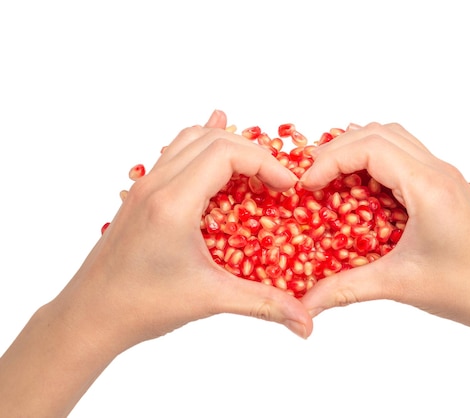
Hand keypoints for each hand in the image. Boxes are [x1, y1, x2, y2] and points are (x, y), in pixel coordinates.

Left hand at [61, 110, 311, 349]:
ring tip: (253, 165)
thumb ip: (263, 303)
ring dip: (226, 144)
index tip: (287, 186)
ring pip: (189, 139)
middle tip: (276, 179)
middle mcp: (156, 185)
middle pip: (211, 139)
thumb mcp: (209, 299)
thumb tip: (307, 321)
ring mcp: (144, 186)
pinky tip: (211, 142)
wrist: (90, 315)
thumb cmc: (143, 306)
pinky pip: (172, 153)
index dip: (264, 163)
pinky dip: (199, 146)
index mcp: (173, 203)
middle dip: (252, 152)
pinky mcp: (140, 195)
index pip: (225, 153)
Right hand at [299, 122, 469, 330]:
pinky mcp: (444, 184)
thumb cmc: (466, 288)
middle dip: (338, 149)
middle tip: (312, 177)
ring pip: (394, 136)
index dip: (331, 160)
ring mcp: (444, 174)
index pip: (371, 148)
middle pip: (380, 133)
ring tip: (332, 175)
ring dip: (358, 148)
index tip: (307, 185)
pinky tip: (361, 186)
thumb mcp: (399, 285)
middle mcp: (438, 171)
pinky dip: (376, 158)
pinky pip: (405, 153)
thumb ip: (346, 289)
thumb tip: (305, 305)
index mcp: (429, 188)